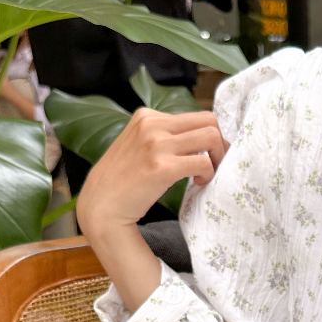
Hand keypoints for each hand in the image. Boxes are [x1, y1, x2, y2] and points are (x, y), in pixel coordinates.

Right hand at [77, 109, 227, 312]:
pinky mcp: (162, 167)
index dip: (209, 136)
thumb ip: (161, 137)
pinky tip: (197, 183)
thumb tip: (197, 138)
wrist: (101, 205)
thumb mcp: (138, 146)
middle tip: (215, 165)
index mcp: (147, 116)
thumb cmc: (122, 181)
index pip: (195, 116)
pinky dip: (208, 174)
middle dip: (220, 144)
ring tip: (205, 175)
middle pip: (209, 121)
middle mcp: (152, 124)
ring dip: (217, 159)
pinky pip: (203, 162)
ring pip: (211, 137)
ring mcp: (157, 144)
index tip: (207, 155)